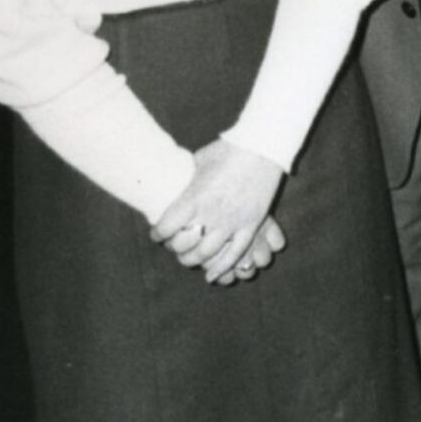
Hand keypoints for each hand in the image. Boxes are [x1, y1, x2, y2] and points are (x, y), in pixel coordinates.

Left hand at [150, 139, 285, 281]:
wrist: (263, 145)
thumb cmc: (228, 149)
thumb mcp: (199, 162)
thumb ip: (187, 180)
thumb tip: (172, 184)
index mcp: (195, 197)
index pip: (166, 227)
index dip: (158, 233)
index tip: (157, 234)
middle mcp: (212, 213)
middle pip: (186, 245)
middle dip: (176, 250)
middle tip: (174, 248)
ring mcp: (233, 220)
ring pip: (209, 253)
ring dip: (195, 260)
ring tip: (191, 259)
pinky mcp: (252, 223)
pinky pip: (236, 253)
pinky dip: (222, 267)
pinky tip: (212, 276)